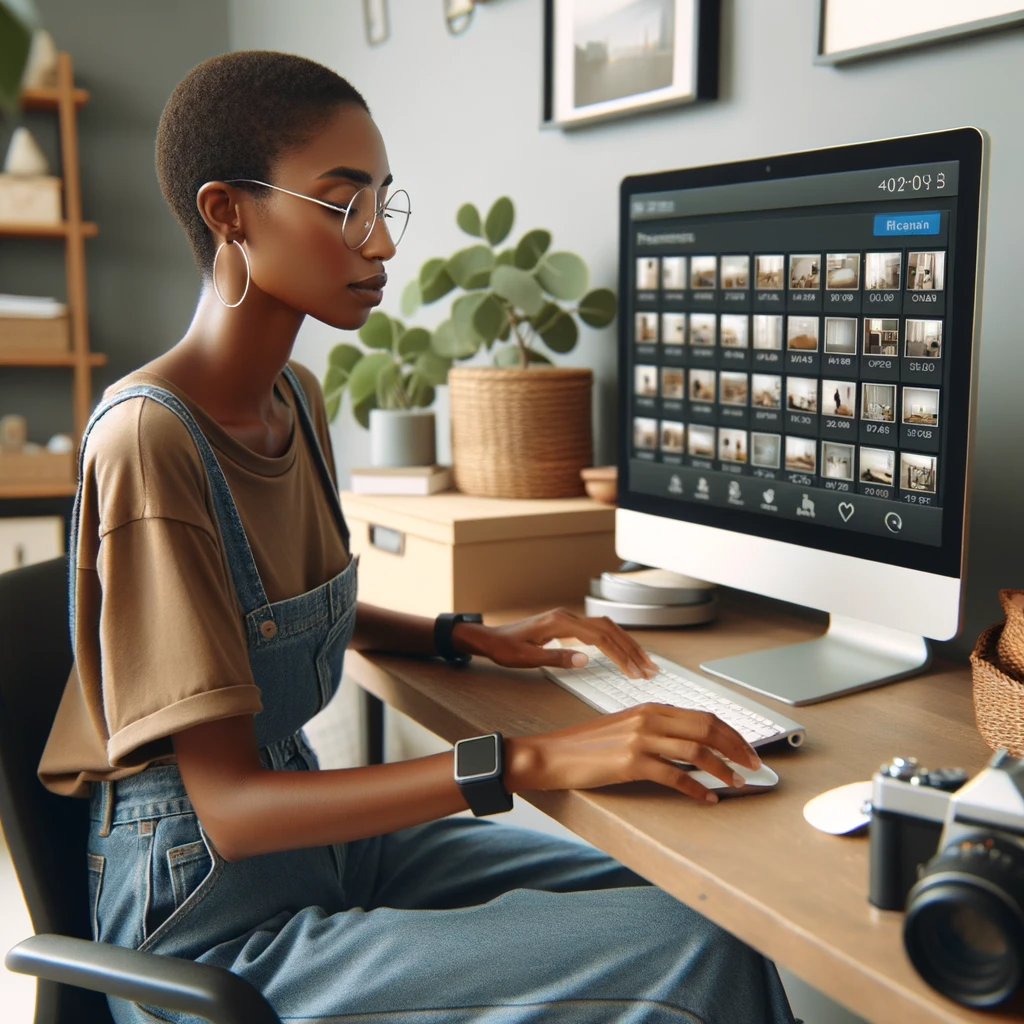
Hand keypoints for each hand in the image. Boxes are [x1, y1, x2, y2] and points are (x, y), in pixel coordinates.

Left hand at [452, 607, 659, 678]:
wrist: (491, 638)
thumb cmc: (505, 648)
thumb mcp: (527, 658)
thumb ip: (557, 658)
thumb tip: (585, 660)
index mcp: (560, 623)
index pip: (600, 637)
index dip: (620, 654)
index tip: (635, 670)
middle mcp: (567, 617)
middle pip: (610, 629)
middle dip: (632, 649)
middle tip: (650, 668)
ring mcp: (569, 619)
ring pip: (607, 627)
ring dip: (627, 644)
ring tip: (645, 662)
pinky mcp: (568, 625)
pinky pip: (599, 630)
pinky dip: (615, 641)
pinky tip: (625, 651)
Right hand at [505, 704, 762, 803]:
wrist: (551, 755)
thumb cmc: (585, 746)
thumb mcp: (624, 728)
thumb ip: (655, 730)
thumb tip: (690, 746)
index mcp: (649, 708)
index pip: (702, 715)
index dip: (731, 733)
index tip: (748, 749)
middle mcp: (648, 718)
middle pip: (707, 728)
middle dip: (737, 748)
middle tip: (754, 766)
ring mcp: (640, 739)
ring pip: (696, 751)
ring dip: (723, 769)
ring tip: (738, 783)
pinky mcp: (631, 762)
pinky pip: (675, 776)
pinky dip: (697, 788)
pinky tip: (707, 798)